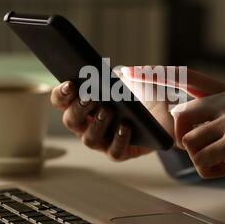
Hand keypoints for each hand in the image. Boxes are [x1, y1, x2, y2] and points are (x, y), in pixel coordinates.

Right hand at [50, 78, 174, 160]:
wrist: (163, 107)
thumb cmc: (140, 90)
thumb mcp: (130, 75)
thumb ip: (122, 71)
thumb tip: (121, 72)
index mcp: (82, 103)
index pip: (61, 101)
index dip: (61, 94)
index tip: (70, 84)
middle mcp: (87, 125)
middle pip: (71, 121)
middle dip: (78, 108)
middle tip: (89, 96)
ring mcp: (102, 140)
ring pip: (89, 139)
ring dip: (97, 124)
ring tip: (108, 111)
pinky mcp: (121, 151)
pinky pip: (115, 152)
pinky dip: (119, 140)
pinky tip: (125, 126)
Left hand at [128, 66, 224, 196]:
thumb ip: (212, 111)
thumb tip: (176, 115)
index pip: (186, 77)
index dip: (157, 73)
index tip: (131, 69)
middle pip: (180, 117)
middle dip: (185, 139)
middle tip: (208, 151)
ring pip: (187, 140)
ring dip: (201, 158)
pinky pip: (200, 158)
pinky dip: (210, 170)